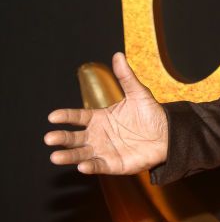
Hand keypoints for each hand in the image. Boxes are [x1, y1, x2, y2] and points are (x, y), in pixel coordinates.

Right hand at [45, 52, 168, 174]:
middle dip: (61, 138)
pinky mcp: (113, 164)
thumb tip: (118, 55)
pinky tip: (82, 166)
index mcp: (99, 118)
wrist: (168, 134)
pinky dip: (90, 167)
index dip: (65, 116)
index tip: (52, 116)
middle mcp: (97, 135)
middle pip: (74, 138)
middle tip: (49, 138)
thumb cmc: (151, 114)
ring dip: (69, 156)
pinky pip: (99, 166)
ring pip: (81, 154)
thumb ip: (125, 77)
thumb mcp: (138, 93)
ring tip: (55, 156)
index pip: (77, 117)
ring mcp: (104, 151)